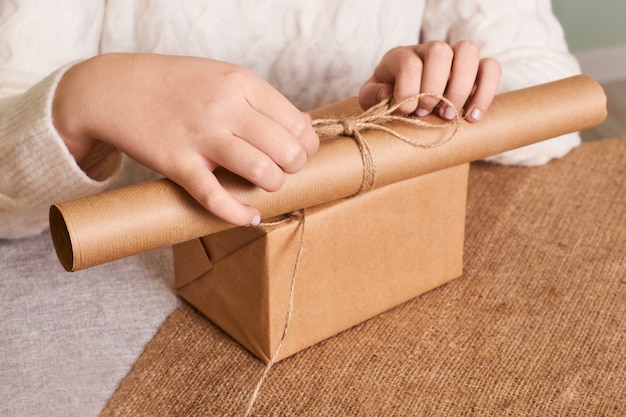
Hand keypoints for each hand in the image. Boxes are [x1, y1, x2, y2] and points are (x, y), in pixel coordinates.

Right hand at [53, 53, 318, 225]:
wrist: (113, 87)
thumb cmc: (175, 84)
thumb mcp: (222, 77)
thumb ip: (262, 101)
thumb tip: (305, 125)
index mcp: (241, 82)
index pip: (296, 123)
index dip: (306, 146)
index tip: (299, 153)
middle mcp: (225, 106)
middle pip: (285, 150)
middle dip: (292, 168)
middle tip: (281, 171)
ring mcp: (200, 135)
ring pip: (260, 171)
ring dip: (271, 186)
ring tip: (264, 186)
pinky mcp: (176, 162)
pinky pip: (215, 197)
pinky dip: (238, 214)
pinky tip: (250, 218)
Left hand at [359, 41, 500, 121]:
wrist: (408, 107)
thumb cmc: (388, 102)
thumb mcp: (371, 100)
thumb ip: (372, 96)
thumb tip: (388, 93)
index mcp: (402, 56)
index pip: (409, 62)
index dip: (408, 89)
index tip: (406, 112)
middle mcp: (429, 51)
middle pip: (440, 51)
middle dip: (434, 88)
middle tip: (427, 112)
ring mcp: (455, 58)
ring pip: (468, 51)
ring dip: (460, 87)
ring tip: (449, 116)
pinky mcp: (476, 71)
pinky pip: (491, 68)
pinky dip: (486, 92)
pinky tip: (473, 117)